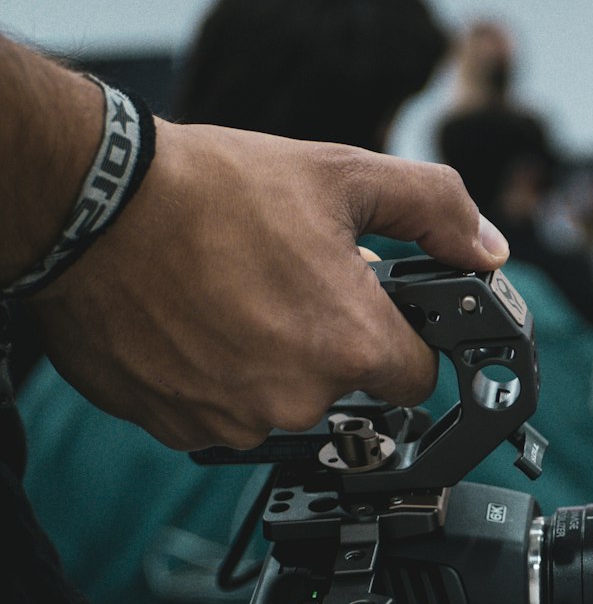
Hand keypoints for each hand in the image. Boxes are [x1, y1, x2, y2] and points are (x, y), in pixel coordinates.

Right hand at [29, 120, 507, 449]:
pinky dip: (215, 380)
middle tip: (288, 289)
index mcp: (351, 343)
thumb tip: (488, 249)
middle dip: (328, 348)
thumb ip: (433, 210)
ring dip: (268, 365)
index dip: (402, 344)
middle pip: (345, 393)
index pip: (416, 379)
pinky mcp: (183, 429)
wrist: (94, 208)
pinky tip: (196, 326)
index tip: (378, 321)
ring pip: (280, 406)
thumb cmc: (210, 189)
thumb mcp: (341, 174)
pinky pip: (222, 416)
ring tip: (234, 299)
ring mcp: (236, 421)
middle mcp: (299, 396)